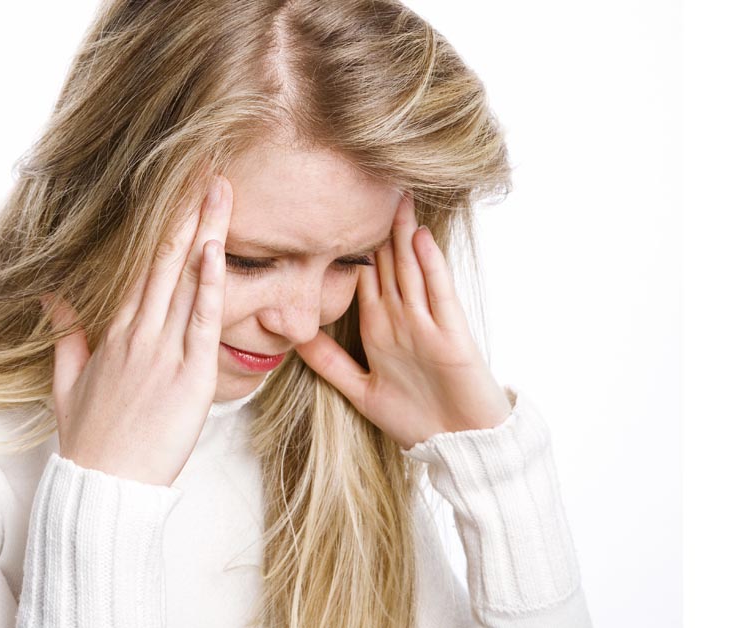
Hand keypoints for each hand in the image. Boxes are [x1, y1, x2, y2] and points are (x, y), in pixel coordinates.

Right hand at [38, 175, 231, 485]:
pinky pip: (202, 322)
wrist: (103, 487)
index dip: (163, 229)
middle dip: (187, 214)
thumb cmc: (90, 440)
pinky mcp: (190, 376)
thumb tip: (53, 297)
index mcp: (113, 333)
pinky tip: (216, 251)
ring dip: (205, 233)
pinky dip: (210, 284)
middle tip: (207, 170)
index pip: (141, 267)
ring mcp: (162, 352)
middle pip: (164, 262)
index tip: (178, 194)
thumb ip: (66, 334)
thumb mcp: (65, 381)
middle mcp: (137, 334)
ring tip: (220, 191)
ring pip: (185, 281)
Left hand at [293, 194, 512, 450]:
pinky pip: (438, 293)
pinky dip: (430, 266)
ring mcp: (428, 323)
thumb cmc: (416, 419)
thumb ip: (328, 363)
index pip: (364, 277)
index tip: (332, 212)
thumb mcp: (361, 390)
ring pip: (412, 269)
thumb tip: (289, 338)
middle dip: (379, 227)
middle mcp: (403, 319)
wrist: (461, 445)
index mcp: (379, 328)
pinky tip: (420, 239)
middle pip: (389, 264)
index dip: (350, 246)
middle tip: (365, 184)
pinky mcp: (451, 334)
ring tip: (394, 197)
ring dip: (403, 234)